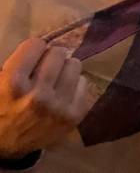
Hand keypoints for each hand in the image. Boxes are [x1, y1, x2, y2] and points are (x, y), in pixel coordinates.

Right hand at [0, 38, 91, 158]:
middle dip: (50, 57)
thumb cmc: (1, 107)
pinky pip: (83, 82)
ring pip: (74, 64)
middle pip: (58, 52)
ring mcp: (58, 107)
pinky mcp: (74, 115)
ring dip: (64, 68)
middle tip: (44, 67)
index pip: (36, 44)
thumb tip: (42, 42)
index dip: (33, 49)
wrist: (7, 145)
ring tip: (54, 78)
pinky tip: (61, 92)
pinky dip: (73, 84)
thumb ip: (18, 61)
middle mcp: (38, 96)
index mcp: (13, 85)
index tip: (32, 56)